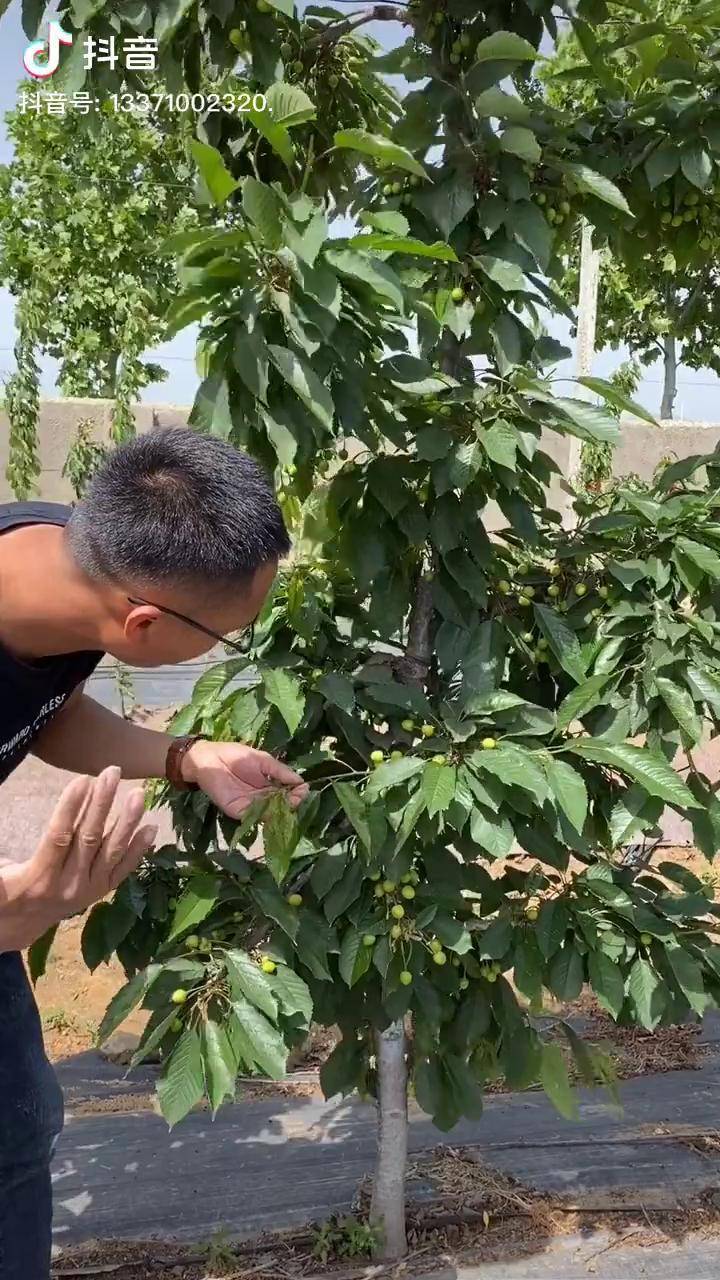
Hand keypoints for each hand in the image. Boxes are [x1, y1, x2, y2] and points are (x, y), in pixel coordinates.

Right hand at [0, 766, 156, 953]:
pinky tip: (152, 827)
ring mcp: (90, 888)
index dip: (70, 808)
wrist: (23, 924)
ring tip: (139, 795)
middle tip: (113, 772)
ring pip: (111, 852)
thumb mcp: (0, 877)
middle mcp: (68, 883)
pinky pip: (124, 869)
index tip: (83, 779)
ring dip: (127, 821)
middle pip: (89, 838)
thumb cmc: (10, 888)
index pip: (58, 836)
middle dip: (102, 803)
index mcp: (39, 876)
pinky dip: (139, 849)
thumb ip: (4, 861)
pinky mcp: (103, 890)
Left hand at [182, 740, 308, 817]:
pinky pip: (254, 816)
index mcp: (268, 786)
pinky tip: (276, 808)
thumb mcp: (264, 760)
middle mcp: (261, 798)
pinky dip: (266, 814)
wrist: (210, 757)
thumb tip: (301, 781)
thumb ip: (280, 771)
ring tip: (291, 802)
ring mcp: (250, 806)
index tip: (305, 789)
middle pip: (280, 806)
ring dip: (282, 810)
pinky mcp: (238, 811)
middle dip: (292, 803)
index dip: (297, 793)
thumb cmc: (235, 755)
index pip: (286, 794)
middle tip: (299, 797)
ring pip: (270, 813)